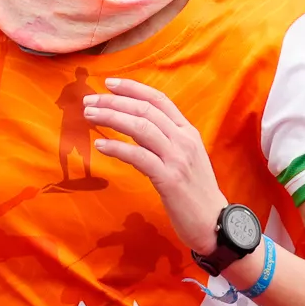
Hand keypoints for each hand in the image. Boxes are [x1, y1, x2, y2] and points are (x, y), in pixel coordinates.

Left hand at [83, 77, 225, 252]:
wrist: (214, 223)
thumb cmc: (196, 193)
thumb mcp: (186, 159)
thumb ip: (166, 141)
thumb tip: (137, 127)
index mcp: (188, 132)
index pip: (159, 100)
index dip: (133, 88)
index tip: (109, 83)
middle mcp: (184, 140)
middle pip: (145, 110)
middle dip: (114, 101)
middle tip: (90, 100)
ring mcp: (177, 158)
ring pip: (140, 127)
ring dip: (111, 118)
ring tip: (90, 115)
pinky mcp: (169, 179)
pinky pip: (138, 156)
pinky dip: (117, 147)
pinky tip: (101, 145)